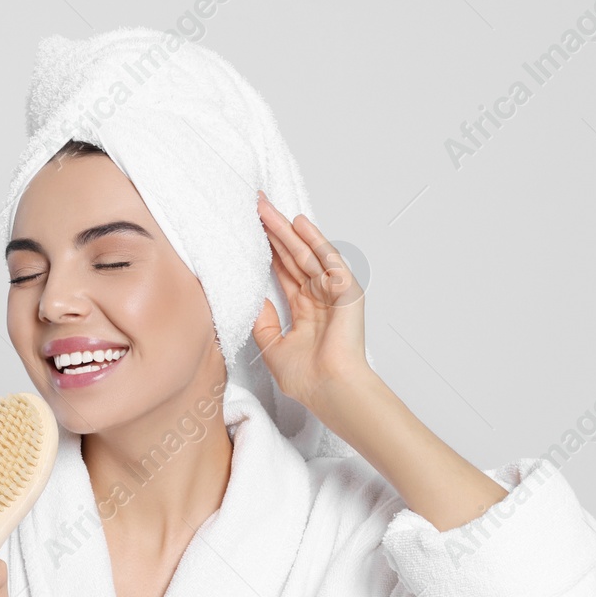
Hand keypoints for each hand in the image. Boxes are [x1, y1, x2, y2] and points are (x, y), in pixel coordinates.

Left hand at [250, 190, 370, 411]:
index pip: (282, 272)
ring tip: (266, 209)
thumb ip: (263, 322)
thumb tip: (253, 299)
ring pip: (306, 254)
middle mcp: (319, 298)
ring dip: (287, 231)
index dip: (266, 251)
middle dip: (273, 232)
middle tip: (254, 207)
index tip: (248, 231)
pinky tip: (300, 223)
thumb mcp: (272, 346)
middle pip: (292, 257)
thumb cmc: (307, 378)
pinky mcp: (347, 290)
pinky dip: (315, 240)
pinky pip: (328, 260)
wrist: (329, 389)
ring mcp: (334, 292)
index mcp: (304, 310)